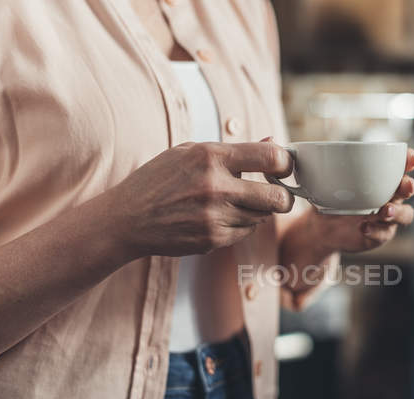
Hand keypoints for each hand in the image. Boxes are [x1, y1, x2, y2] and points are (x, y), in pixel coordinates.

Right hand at [109, 139, 293, 257]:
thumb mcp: (190, 152)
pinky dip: (241, 225)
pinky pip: (245, 232)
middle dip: (284, 197)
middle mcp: (216, 187)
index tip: (284, 168)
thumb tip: (273, 143)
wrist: (127, 219)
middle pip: (278, 198)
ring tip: (234, 203)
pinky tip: (219, 217)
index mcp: (212, 156)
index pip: (272, 157)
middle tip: (278, 194)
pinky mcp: (213, 240)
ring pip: (262, 217)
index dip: (286, 164)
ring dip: (257, 211)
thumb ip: (235, 149)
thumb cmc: (159, 180)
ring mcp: (215, 216)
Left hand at [311, 149, 413, 253]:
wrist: (321, 227)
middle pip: (408, 189)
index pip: (403, 165)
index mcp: (382, 177)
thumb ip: (316, 166)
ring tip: (384, 211)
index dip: (409, 160)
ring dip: (397, 211)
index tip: (410, 157)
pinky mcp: (381, 235)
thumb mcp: (322, 180)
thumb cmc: (328, 196)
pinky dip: (376, 230)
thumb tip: (292, 150)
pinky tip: (363, 227)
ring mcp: (387, 217)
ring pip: (405, 214)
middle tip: (404, 185)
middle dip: (408, 185)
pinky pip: (385, 233)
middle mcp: (390, 195)